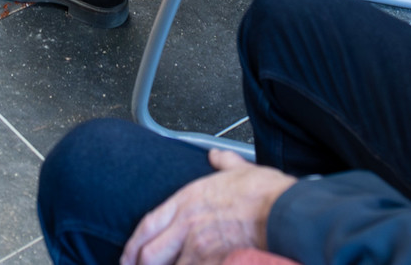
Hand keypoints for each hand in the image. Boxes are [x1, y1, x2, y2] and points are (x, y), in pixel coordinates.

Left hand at [120, 149, 295, 264]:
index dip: (133, 245)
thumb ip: (223, 162)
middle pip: (149, 254)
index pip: (147, 224)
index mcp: (187, 199)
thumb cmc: (264, 193)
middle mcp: (187, 224)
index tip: (128, 257)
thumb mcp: (240, 169)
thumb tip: (216, 156)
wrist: (282, 213)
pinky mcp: (213, 263)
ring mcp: (198, 247)